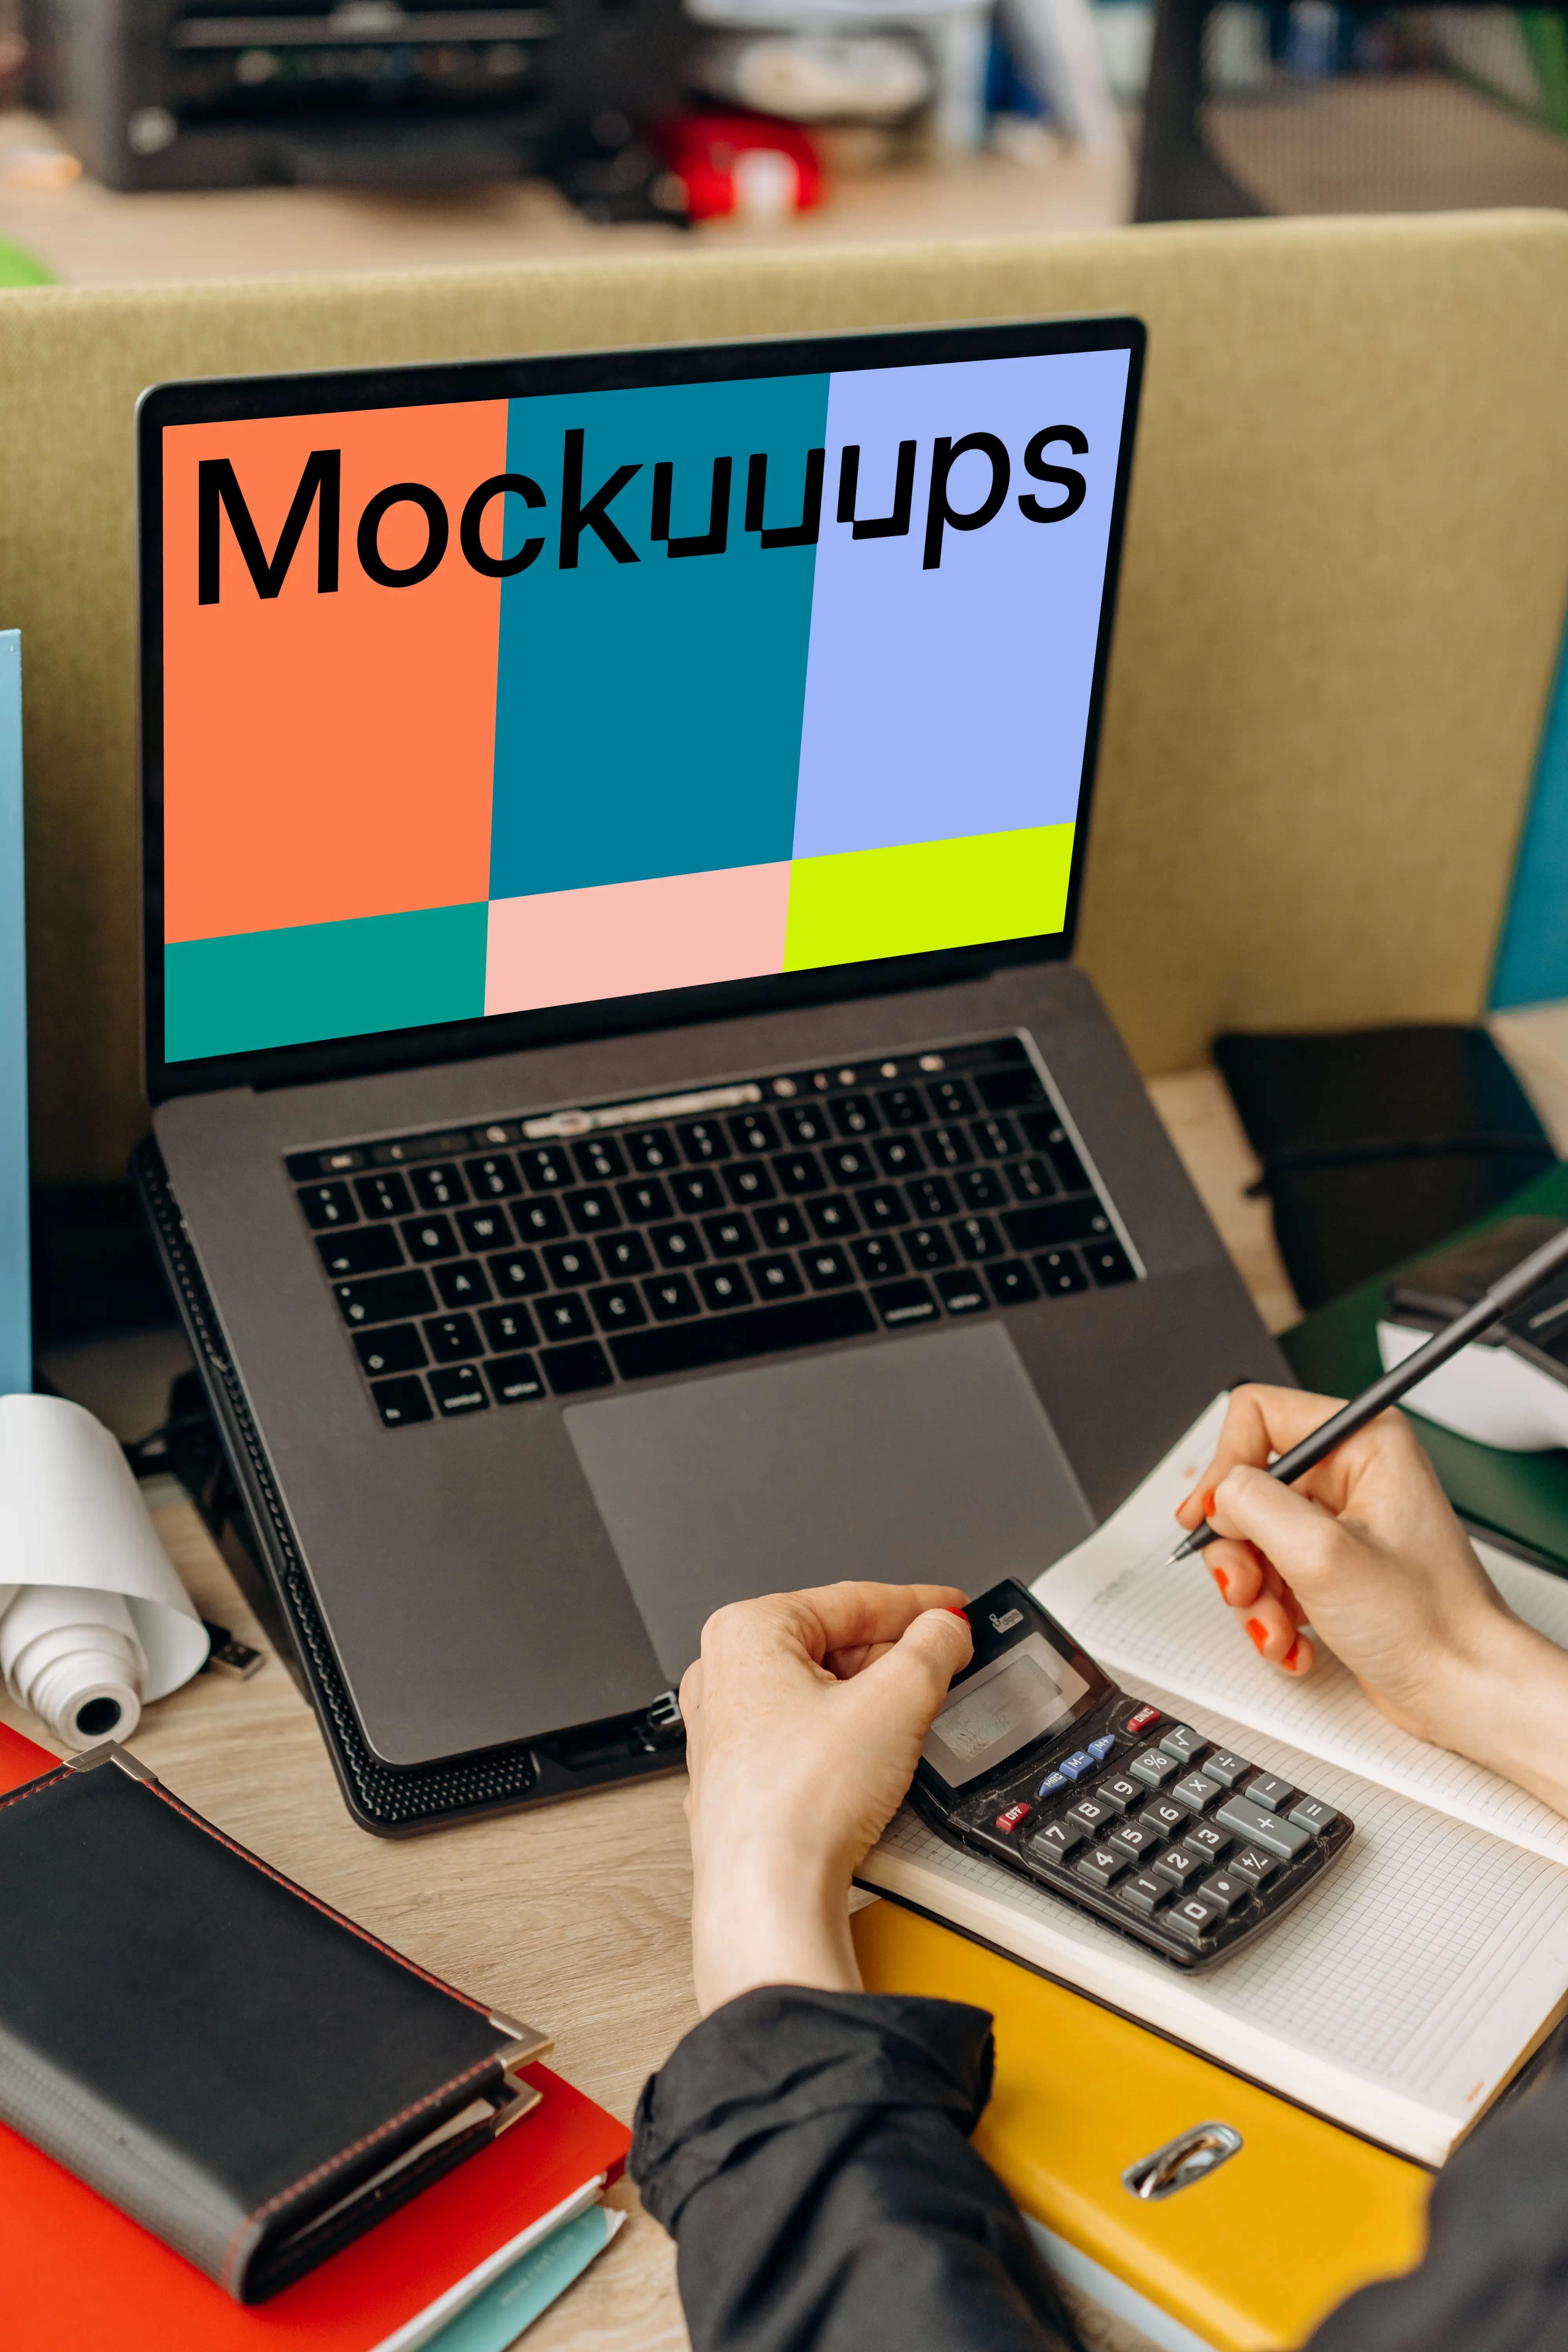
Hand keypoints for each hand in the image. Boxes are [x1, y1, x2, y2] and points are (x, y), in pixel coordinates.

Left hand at [679, 1583, 971, 2014]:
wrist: (768, 1897)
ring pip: (820, 1694)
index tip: (955, 1610)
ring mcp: (726, 1731)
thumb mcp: (896, 1702)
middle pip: (834, 1645)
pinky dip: (845, 1740)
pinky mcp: (740, 1780)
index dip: (918, 1603)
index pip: (851, 1600)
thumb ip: (933, 1649)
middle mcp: (723, 1675)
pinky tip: (873, 1761)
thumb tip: (946, 1628)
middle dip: (895, 1657)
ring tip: (913, 1718)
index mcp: (746, 1632)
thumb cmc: (799, 1804)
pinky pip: (804, 1737)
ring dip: (873, 1702)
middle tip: (946, 1665)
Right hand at [1175, 1384, 1567, 1814]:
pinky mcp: (1332, 1569)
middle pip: (1247, 1486)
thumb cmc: (1430, 1624)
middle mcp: (1354, 1475)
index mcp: (1365, 1443)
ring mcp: (1341, 1525)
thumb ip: (1253, 1505)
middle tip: (1245, 1585)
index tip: (1215, 1517)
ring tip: (1276, 1627)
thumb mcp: (1323, 1554)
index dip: (1227, 1466)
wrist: (1466, 1691)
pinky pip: (1270, 1576)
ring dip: (1253, 1593)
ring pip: (1252, 1538)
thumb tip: (1217, 1495)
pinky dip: (1271, 1614)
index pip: (1258, 1415)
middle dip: (1238, 1548)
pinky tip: (1293, 1640)